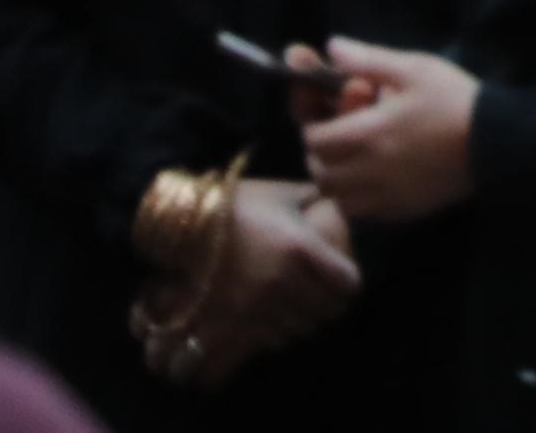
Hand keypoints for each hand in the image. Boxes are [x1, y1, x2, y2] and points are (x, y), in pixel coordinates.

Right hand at [202, 179, 363, 365]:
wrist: (185, 227)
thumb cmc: (239, 204)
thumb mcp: (284, 194)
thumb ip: (316, 201)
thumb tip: (336, 206)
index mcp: (302, 247)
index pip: (347, 283)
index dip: (350, 283)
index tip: (344, 280)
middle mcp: (284, 280)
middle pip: (327, 311)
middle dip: (330, 304)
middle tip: (324, 297)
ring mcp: (258, 304)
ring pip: (301, 329)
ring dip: (305, 320)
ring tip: (300, 309)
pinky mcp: (235, 321)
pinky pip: (271, 340)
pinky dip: (279, 333)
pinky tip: (275, 319)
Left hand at [299, 39, 478, 224]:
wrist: (500, 141)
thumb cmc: (456, 100)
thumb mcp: (415, 69)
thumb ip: (369, 60)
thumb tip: (331, 48)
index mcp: (368, 133)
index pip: (314, 138)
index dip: (313, 124)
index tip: (328, 113)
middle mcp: (369, 170)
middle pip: (320, 172)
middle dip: (322, 152)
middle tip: (340, 133)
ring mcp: (385, 196)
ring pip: (338, 196)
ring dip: (337, 178)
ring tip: (356, 158)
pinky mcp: (403, 211)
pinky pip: (363, 212)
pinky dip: (359, 197)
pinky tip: (378, 177)